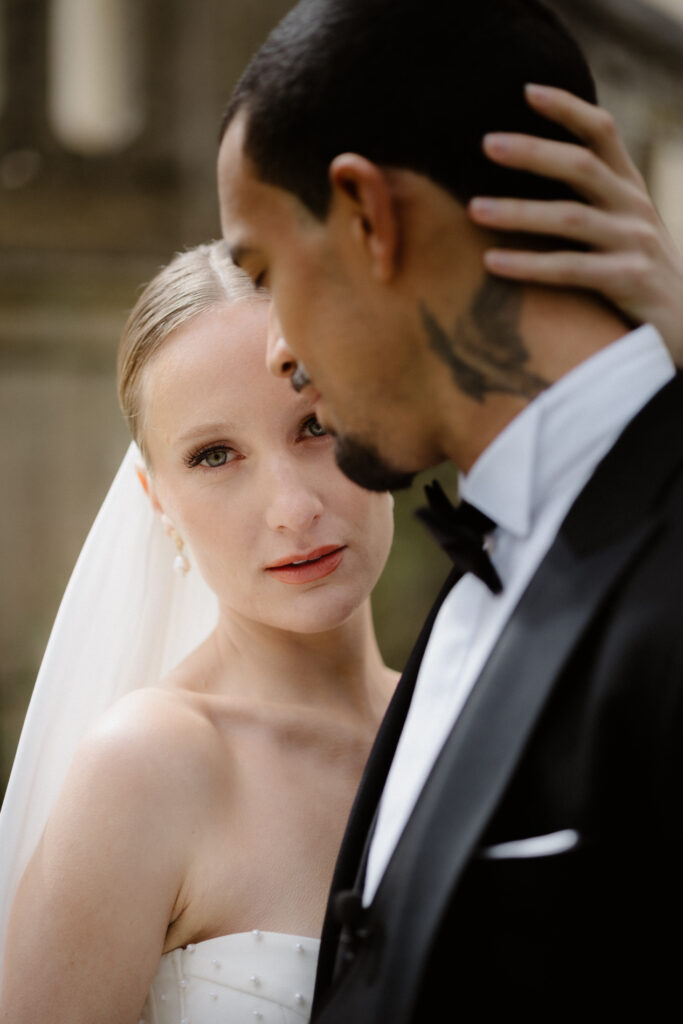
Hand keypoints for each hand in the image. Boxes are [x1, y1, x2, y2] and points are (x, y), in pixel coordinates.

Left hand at [468, 84, 682, 362]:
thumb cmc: (639, 279)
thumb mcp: (622, 231)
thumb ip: (591, 204)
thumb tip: (526, 185)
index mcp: (631, 190)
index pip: (603, 133)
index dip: (568, 108)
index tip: (527, 91)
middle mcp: (635, 208)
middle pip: (582, 166)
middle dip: (532, 152)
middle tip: (487, 143)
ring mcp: (636, 243)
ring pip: (570, 217)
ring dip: (519, 212)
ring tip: (475, 209)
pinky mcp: (631, 281)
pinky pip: (571, 269)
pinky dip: (529, 265)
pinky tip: (492, 262)